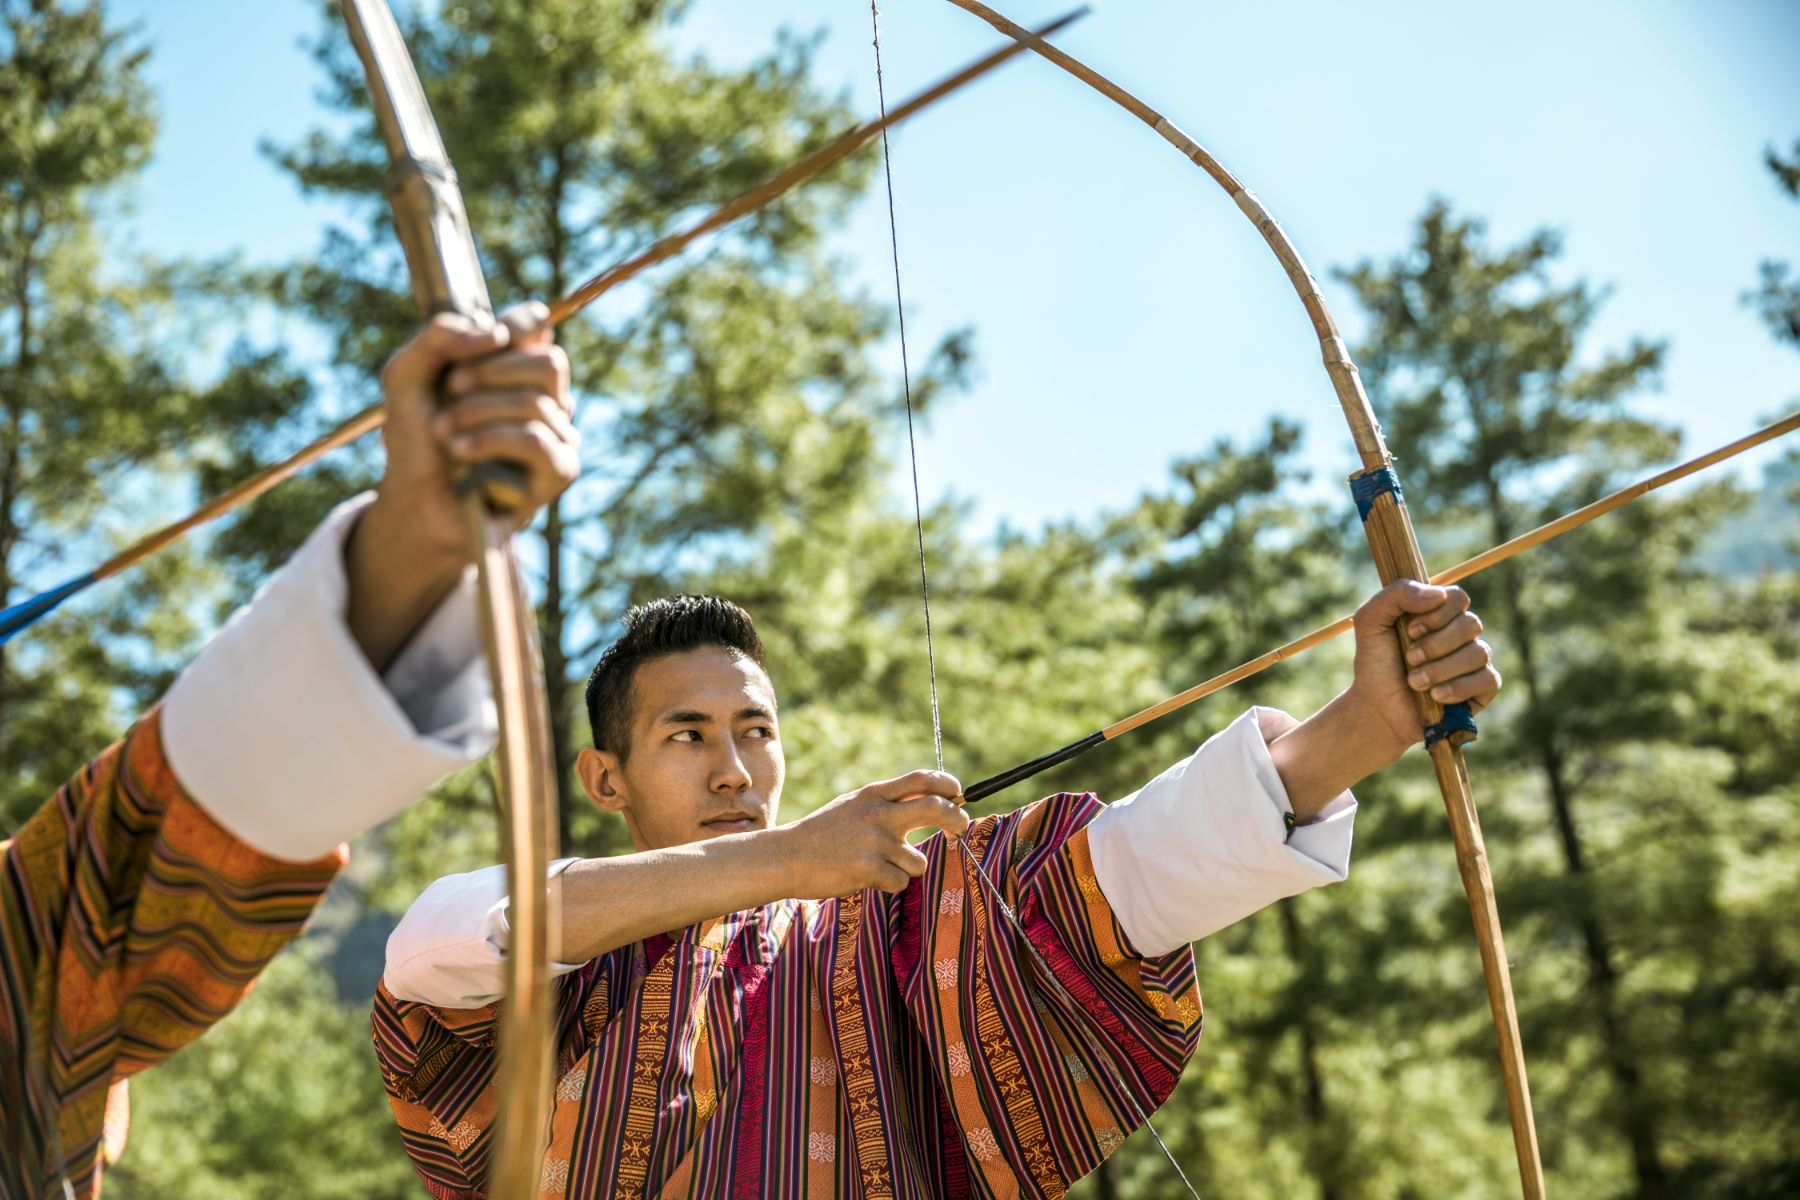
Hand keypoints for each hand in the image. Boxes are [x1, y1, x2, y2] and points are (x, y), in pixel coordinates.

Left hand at [372, 302, 578, 556]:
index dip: (519, 323)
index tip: (488, 339)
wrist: (415, 500)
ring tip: (444, 433)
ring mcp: (560, 435)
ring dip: (477, 413)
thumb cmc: (417, 440)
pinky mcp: (560, 470)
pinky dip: (491, 440)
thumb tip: (496, 335)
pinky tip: (462, 452)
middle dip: (490, 372)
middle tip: (451, 391)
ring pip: (534, 403)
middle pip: (549, 362)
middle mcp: (548, 399)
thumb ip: (437, 337)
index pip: (540, 326)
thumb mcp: (407, 375)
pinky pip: (535, 440)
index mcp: (517, 369)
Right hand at [781, 770, 969, 896]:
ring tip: (878, 866)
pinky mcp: (869, 868)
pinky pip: (901, 881)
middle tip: (959, 830)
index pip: (923, 778)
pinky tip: (865, 878)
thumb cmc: (823, 834)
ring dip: (906, 868)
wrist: (785, 857)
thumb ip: (887, 803)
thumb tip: (931, 801)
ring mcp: (874, 840)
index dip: (948, 784)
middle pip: (936, 809)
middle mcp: (878, 813)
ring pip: (919, 860)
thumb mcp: (853, 806)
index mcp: (874, 794)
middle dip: (957, 820)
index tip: (958, 794)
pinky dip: (889, 884)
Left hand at [1348, 580, 1501, 756]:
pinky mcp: (1483, 688)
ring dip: (1441, 669)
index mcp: (1438, 614)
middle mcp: (1460, 634)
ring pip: (1478, 653)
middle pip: (1470, 624)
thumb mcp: (1371, 621)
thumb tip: (1439, 595)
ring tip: (1415, 683)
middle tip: (1410, 659)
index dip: (1437, 613)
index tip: (1411, 630)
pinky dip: (1459, 688)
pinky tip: (1436, 696)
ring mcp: (1474, 660)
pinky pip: (1488, 679)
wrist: (1378, 709)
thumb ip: (1396, 595)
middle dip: (1436, 645)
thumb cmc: (1376, 664)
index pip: (1457, 598)